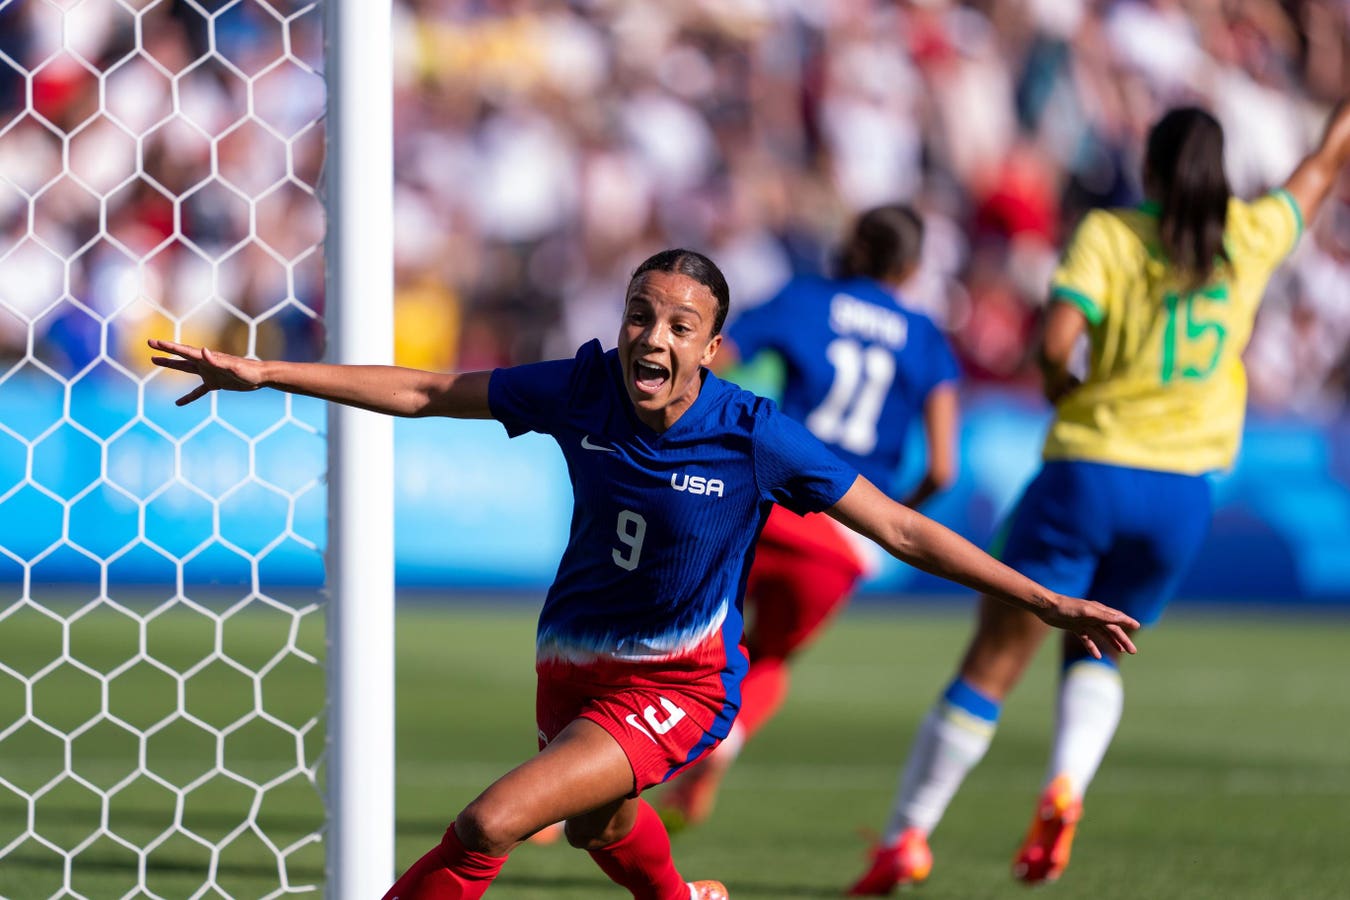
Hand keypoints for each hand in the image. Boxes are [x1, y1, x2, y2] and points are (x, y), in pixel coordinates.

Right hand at [148, 338, 264, 405]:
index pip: (184, 351)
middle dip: (165, 351)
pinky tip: (178, 403)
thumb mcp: (233, 367)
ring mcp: (209, 372)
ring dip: (171, 364)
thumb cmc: (248, 371)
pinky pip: (198, 391)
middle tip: (150, 344)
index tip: (154, 342)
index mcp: (207, 359)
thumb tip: (202, 350)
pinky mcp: (215, 383)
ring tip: (155, 360)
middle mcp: (205, 363)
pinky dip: (188, 397)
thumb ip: (217, 360)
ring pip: (185, 369)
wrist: (261, 377)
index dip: (169, 347)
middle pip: (181, 357)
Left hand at [1036, 594, 1139, 658]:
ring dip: (1112, 642)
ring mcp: (1084, 621)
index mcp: (1098, 610)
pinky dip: (1092, 647)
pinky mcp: (1075, 627)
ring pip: (1102, 633)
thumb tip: (1122, 618)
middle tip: (1133, 651)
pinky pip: (1087, 639)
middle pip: (1111, 629)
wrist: (1046, 608)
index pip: (1116, 617)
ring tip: (1121, 651)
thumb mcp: (1087, 612)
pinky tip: (1096, 656)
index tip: (1138, 626)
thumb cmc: (1067, 608)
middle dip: (1122, 639)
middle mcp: (1093, 615)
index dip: (1127, 622)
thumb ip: (1104, 616)